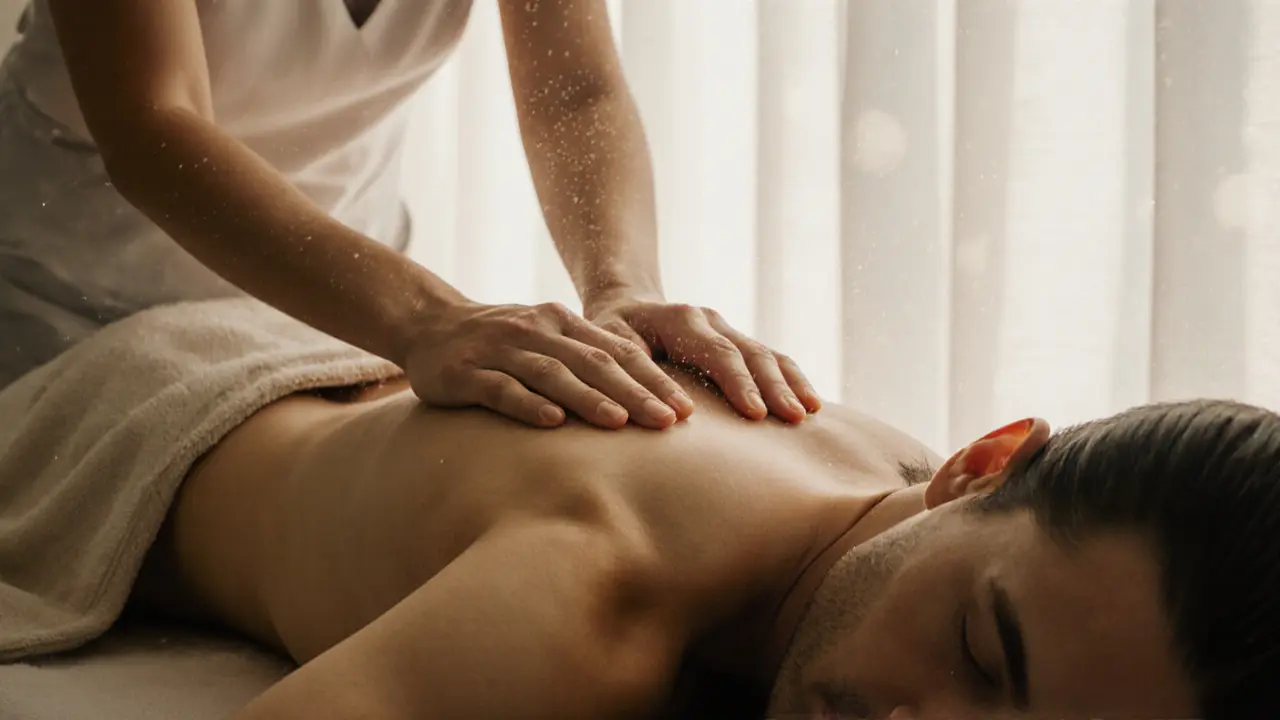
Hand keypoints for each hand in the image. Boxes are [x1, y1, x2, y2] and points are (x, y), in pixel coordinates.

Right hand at [404, 301, 695, 429]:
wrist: (429, 324)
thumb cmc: (503, 342)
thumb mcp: (548, 339)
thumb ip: (589, 358)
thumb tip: (652, 396)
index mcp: (563, 321)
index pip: (618, 352)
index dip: (654, 380)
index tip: (687, 411)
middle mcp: (535, 329)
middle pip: (594, 363)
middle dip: (636, 393)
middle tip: (669, 422)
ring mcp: (498, 349)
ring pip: (552, 373)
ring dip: (589, 399)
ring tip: (620, 423)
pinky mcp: (464, 372)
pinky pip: (500, 389)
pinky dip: (529, 404)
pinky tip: (553, 423)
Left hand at [585, 296, 821, 423]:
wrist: (625, 308)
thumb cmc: (611, 335)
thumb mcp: (607, 346)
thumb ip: (631, 372)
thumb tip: (663, 410)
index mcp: (681, 319)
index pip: (716, 352)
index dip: (737, 383)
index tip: (754, 414)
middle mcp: (710, 320)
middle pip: (751, 352)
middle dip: (773, 386)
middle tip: (792, 418)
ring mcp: (728, 330)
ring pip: (767, 354)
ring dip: (790, 383)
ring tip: (808, 414)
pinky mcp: (737, 344)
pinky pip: (772, 359)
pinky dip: (791, 379)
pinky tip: (809, 404)